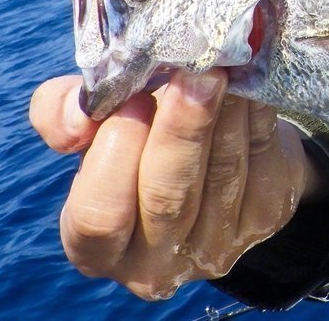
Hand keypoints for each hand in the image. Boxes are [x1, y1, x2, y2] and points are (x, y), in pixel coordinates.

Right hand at [29, 69, 310, 299]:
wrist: (208, 140)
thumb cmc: (137, 131)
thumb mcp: (92, 120)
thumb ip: (63, 114)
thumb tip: (78, 114)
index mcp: (98, 247)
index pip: (99, 216)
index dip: (115, 158)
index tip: (134, 102)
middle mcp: (156, 262)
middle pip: (168, 198)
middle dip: (183, 131)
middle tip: (196, 74)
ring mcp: (218, 244)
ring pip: (223, 176)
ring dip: (226, 115)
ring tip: (226, 67)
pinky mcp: (265, 216)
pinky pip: (262, 161)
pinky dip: (256, 116)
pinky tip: (251, 82)